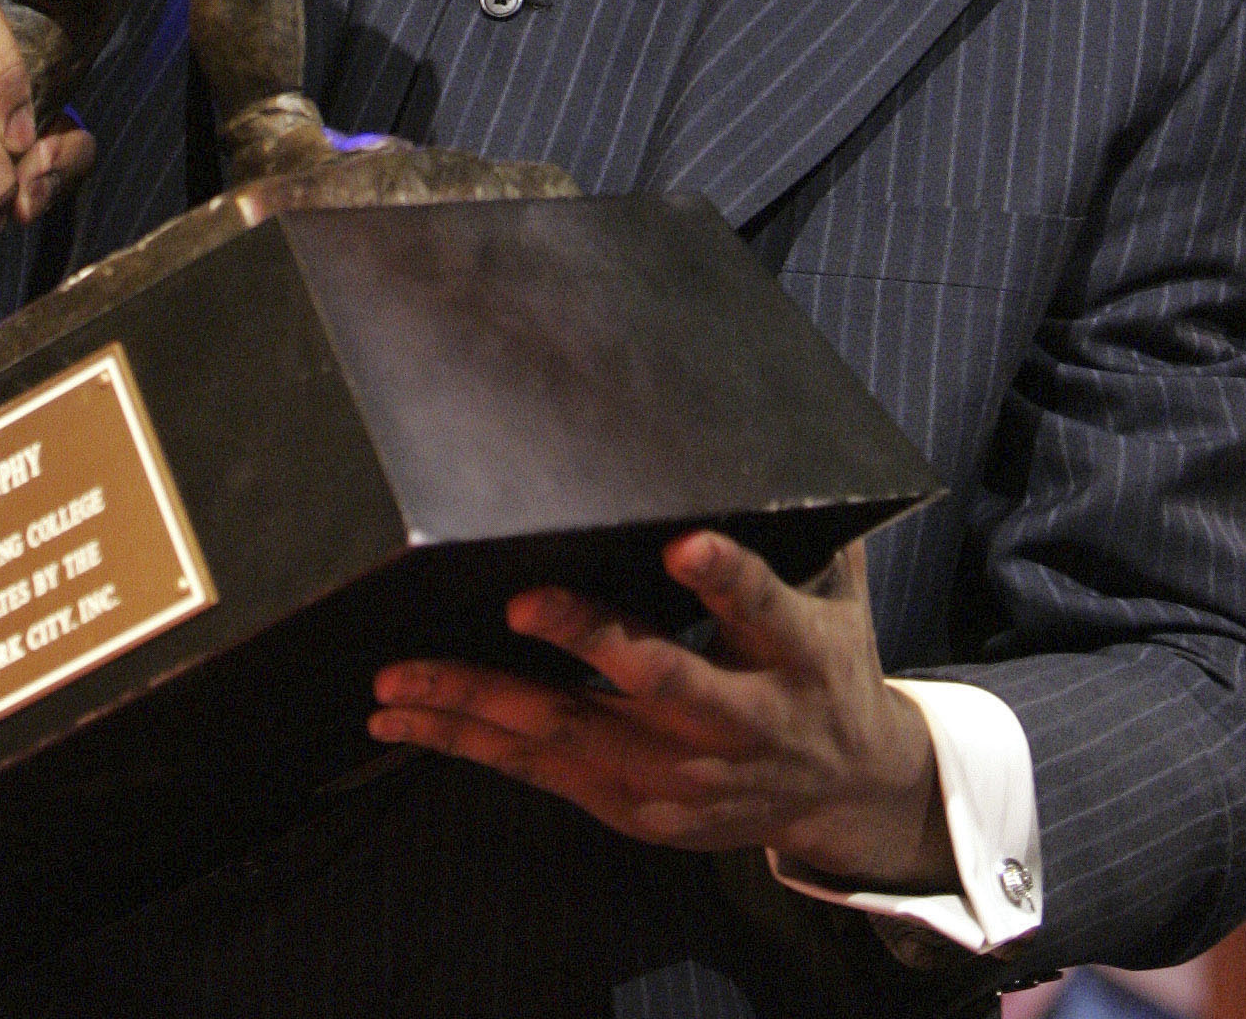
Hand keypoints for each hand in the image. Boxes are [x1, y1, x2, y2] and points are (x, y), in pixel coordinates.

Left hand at [369, 532, 958, 892]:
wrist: (845, 793)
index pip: (760, 604)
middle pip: (658, 677)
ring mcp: (684, 772)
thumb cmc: (826, 663)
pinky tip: (408, 719)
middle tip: (520, 602)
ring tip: (400, 675)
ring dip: (480, 701)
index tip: (683, 545)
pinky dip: (471, 744)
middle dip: (587, 637)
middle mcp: (741, 719)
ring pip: (572, 732)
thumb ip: (808, 525)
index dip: (724, 577)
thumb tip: (779, 437)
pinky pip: (543, 773)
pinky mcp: (639, 809)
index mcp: (796, 652)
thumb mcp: (839, 595)